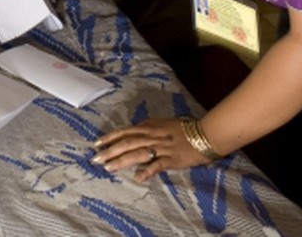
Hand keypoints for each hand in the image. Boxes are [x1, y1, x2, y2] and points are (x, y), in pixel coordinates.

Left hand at [91, 118, 213, 181]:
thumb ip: (147, 128)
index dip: (109, 137)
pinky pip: (157, 165)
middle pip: (126, 143)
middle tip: (95, 159)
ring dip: (121, 160)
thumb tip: (134, 133)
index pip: (124, 132)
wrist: (205, 133)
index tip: (96, 144)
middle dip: (109, 151)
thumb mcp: (162, 123)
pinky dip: (147, 171)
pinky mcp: (172, 159)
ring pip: (137, 153)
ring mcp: (161, 148)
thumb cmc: (184, 128)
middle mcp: (152, 136)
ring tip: (108, 168)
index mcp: (149, 127)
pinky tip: (137, 178)